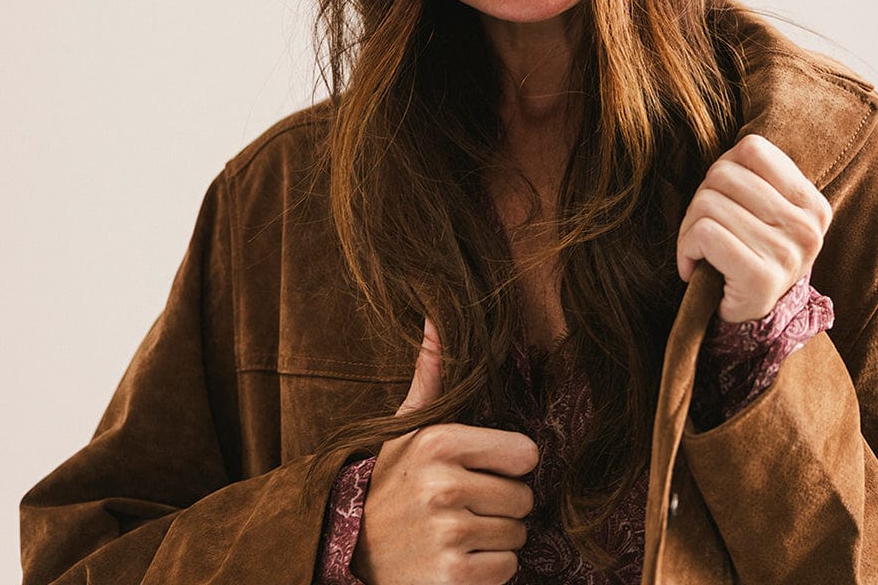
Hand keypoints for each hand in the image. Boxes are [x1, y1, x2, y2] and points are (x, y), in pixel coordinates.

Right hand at [352, 317, 537, 584]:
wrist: (352, 554)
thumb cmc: (392, 484)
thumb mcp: (405, 430)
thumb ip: (430, 377)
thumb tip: (436, 318)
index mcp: (439, 443)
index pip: (525, 453)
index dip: (508, 464)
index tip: (481, 469)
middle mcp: (444, 487)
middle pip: (524, 497)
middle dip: (501, 504)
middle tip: (465, 506)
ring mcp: (449, 535)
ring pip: (517, 534)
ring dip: (495, 538)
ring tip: (458, 533)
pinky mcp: (454, 580)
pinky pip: (506, 570)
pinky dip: (488, 571)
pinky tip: (456, 561)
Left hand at [676, 133, 831, 322]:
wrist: (748, 322)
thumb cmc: (748, 255)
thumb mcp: (765, 212)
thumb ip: (753, 176)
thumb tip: (729, 144)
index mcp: (812, 203)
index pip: (751, 148)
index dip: (724, 168)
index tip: (725, 201)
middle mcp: (807, 227)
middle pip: (722, 173)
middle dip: (701, 199)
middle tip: (706, 231)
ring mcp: (787, 254)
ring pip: (707, 202)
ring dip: (689, 227)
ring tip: (702, 251)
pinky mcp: (761, 278)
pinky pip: (704, 233)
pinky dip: (685, 248)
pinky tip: (694, 267)